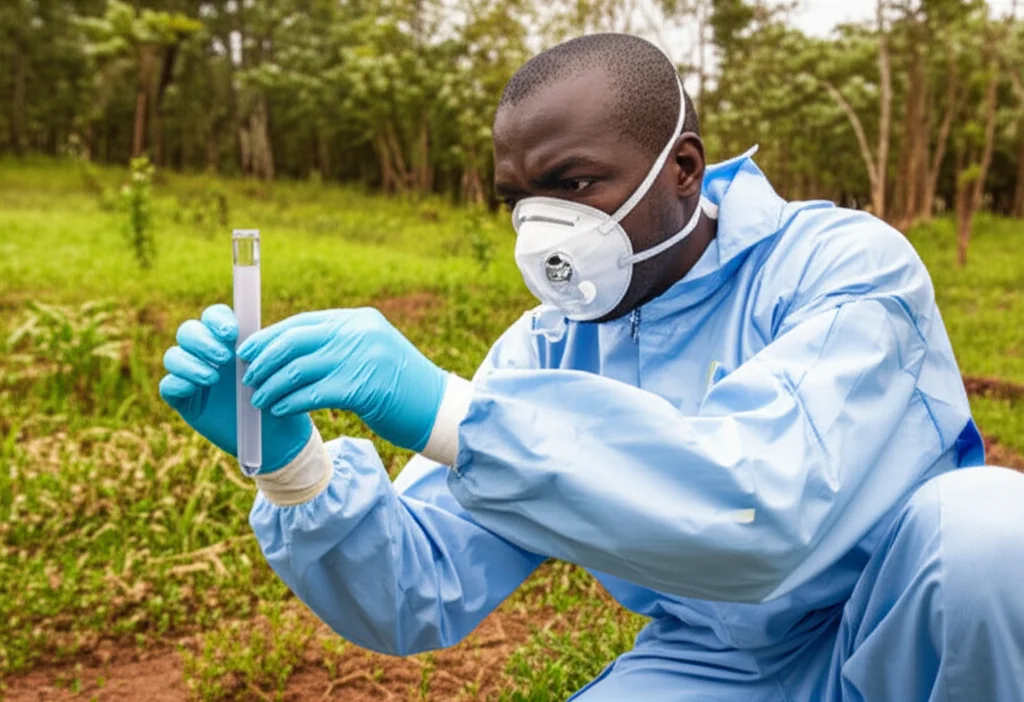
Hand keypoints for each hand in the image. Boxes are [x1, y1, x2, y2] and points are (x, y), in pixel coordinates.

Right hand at [159, 304, 313, 472]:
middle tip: (223, 358)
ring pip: (173, 356)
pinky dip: (179, 383)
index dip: (217, 319)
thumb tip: (250, 332)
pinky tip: (195, 388)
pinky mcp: (183, 400)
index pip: (213, 317)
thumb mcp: (272, 370)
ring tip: (213, 378)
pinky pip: (168, 385)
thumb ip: (259, 348)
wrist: (274, 435)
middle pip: (188, 331)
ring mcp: (192, 376)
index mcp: (228, 341)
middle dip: (202, 341)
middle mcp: (206, 355)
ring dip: (190, 363)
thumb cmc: (276, 397)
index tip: (232, 333)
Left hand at [237, 308, 447, 451]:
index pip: (303, 323)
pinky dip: (290, 402)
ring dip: (272, 385)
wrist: (438, 409)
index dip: (270, 336)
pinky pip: (312, 394)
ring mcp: (360, 359)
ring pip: (298, 369)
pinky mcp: (361, 388)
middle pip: (295, 340)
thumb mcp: (374, 352)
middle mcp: (358, 334)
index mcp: (359, 321)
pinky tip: (279, 410)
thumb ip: (341, 345)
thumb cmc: (403, 386)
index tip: (249, 350)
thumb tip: (295, 350)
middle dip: (264, 359)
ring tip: (259, 399)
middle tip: (247, 376)